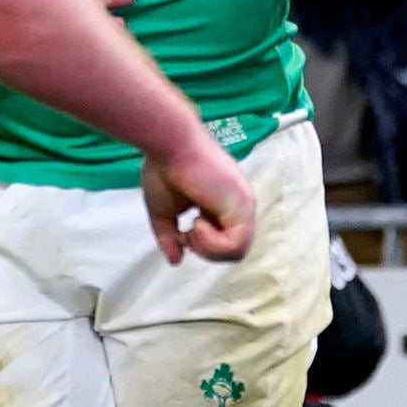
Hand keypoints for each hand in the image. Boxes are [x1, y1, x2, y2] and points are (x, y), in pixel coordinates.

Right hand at [141, 130, 252, 263]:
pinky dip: (212, 243)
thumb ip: (170, 237)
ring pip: (238, 252)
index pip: (225, 242)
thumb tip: (176, 261)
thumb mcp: (163, 213)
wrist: (169, 145)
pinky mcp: (243, 206)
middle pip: (234, 250)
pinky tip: (197, 222)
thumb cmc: (164, 169)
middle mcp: (239, 206)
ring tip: (192, 225)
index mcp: (224, 206)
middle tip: (187, 232)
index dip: (203, 246)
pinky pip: (236, 245)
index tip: (182, 232)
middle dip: (206, 250)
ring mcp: (243, 206)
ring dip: (208, 248)